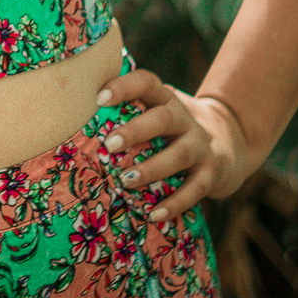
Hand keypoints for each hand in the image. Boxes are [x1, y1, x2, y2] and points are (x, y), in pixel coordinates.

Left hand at [94, 68, 258, 224]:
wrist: (227, 141)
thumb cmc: (169, 127)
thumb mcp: (154, 109)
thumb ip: (126, 111)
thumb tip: (70, 116)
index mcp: (165, 98)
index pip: (146, 83)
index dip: (125, 86)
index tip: (99, 97)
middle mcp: (184, 118)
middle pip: (162, 119)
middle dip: (136, 131)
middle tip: (109, 144)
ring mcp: (200, 145)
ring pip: (178, 155)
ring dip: (152, 168)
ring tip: (126, 182)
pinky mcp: (211, 173)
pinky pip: (195, 189)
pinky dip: (175, 203)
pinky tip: (154, 214)